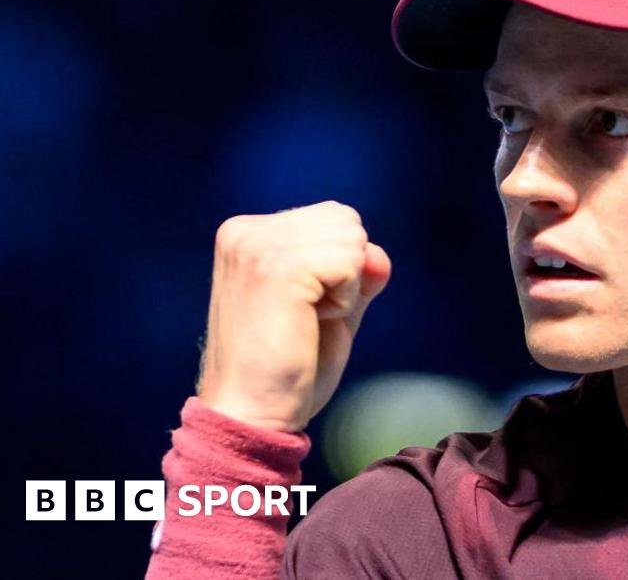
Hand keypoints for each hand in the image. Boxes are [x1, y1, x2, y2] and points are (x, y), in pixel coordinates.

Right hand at [195, 200, 391, 431]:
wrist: (252, 416)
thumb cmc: (287, 370)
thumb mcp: (330, 308)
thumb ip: (356, 272)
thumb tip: (378, 255)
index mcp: (247, 234)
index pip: (333, 217)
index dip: (341, 268)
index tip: (301, 309)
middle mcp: (245, 231)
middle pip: (346, 220)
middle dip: (346, 272)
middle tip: (306, 317)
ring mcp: (257, 245)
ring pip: (352, 238)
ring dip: (346, 288)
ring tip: (305, 321)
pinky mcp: (277, 266)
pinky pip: (351, 262)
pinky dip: (346, 299)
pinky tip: (311, 324)